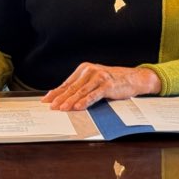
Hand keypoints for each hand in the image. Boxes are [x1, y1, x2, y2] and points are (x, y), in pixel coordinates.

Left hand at [41, 62, 160, 110]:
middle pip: (72, 87)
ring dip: (70, 101)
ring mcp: (99, 77)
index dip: (55, 92)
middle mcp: (90, 70)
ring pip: (81, 91)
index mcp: (84, 69)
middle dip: (60, 98)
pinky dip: (85, 101)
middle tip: (51, 107)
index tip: (46, 100)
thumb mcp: (94, 81)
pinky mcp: (108, 85)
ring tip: (62, 109)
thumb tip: (63, 98)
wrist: (133, 79)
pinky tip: (78, 107)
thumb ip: (81, 87)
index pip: (67, 83)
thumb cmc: (112, 81)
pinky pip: (93, 94)